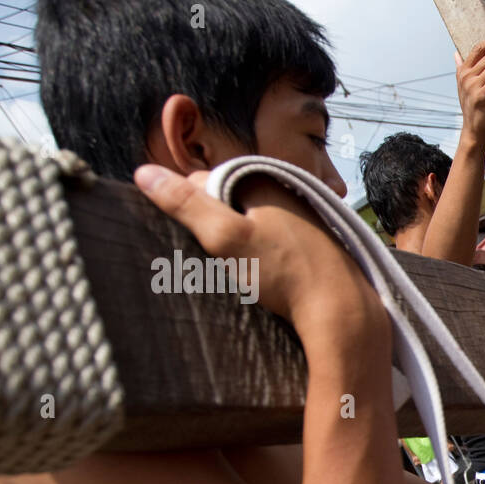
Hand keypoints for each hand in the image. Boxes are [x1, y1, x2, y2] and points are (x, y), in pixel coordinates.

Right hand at [132, 166, 380, 330]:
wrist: (341, 310)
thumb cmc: (284, 272)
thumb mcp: (226, 237)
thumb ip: (186, 204)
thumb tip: (143, 173)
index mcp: (265, 180)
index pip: (205, 179)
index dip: (190, 207)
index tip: (192, 236)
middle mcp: (287, 191)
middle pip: (229, 200)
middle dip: (214, 224)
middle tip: (213, 256)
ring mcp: (303, 217)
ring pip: (251, 221)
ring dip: (237, 241)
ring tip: (239, 268)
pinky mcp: (313, 244)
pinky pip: (273, 239)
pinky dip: (261, 253)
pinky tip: (262, 274)